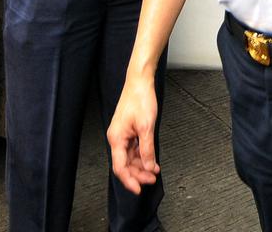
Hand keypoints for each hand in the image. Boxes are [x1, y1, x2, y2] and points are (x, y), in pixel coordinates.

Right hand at [107, 75, 160, 193]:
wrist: (139, 82)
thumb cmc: (139, 99)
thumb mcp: (146, 127)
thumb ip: (147, 149)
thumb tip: (149, 166)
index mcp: (116, 138)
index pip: (120, 167)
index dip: (129, 180)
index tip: (139, 190)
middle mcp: (117, 138)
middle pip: (125, 164)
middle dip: (138, 174)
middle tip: (152, 179)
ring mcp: (123, 135)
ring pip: (130, 158)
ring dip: (142, 166)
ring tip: (154, 170)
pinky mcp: (129, 131)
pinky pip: (134, 149)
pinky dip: (143, 156)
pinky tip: (151, 160)